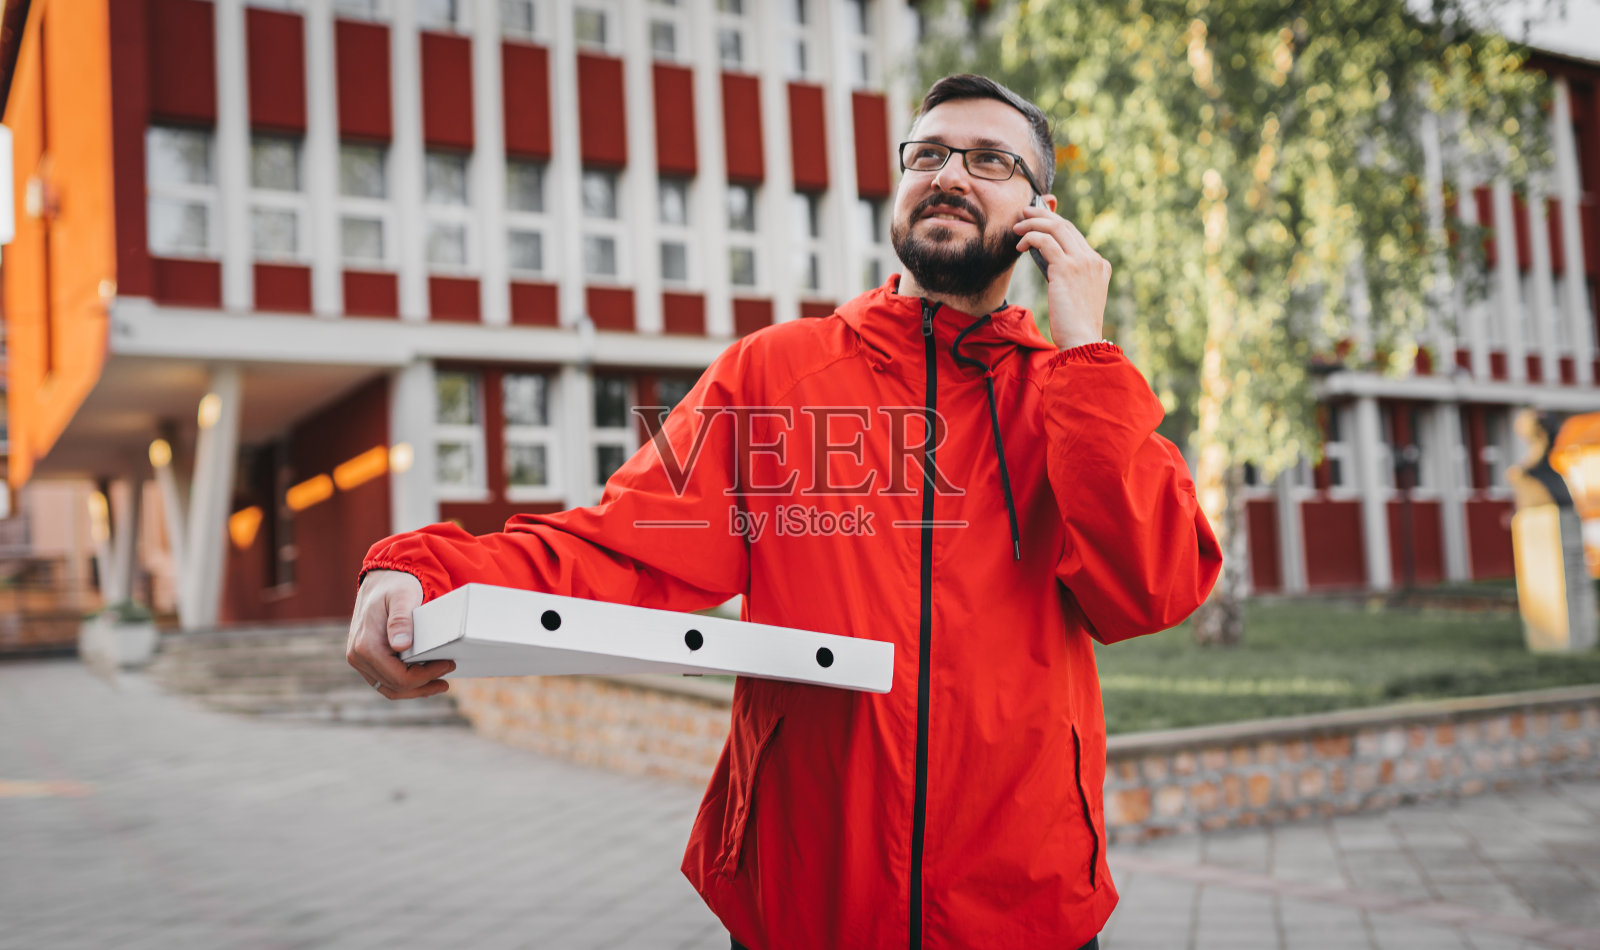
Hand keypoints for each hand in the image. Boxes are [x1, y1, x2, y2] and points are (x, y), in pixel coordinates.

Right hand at [345, 569, 454, 698]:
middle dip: (424, 684)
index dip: (426, 676)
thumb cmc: (395, 586)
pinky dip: (405, 683)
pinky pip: (385, 680)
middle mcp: (357, 656)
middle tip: (449, 673)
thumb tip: (401, 646)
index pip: (398, 677)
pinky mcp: (365, 660)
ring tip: (441, 683)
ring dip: (416, 689)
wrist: (381, 580)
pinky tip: (426, 677)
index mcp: (365, 645)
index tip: (447, 665)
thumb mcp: (403, 596)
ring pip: (389, 688)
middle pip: (395, 686)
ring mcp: (358, 660)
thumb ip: (401, 620)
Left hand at [1013, 204, 1109, 349]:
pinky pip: (1045, 242)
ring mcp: (1082, 262)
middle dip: (1042, 215)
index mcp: (1099, 264)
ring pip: (1055, 228)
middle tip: (1025, 213)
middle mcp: (1093, 259)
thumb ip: (1070, 276)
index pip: (1075, 235)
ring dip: (1033, 223)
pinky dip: (1030, 238)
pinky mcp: (1066, 268)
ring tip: (1017, 227)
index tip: (1038, 220)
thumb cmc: (1075, 324)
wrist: (1081, 339)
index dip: (1054, 223)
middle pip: (1065, 226)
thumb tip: (1048, 262)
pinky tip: (1020, 245)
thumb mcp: (1077, 295)